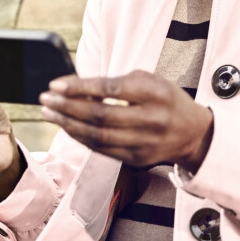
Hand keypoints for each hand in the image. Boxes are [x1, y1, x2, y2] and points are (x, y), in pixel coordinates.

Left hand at [39, 70, 213, 170]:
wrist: (193, 133)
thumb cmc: (165, 99)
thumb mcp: (148, 80)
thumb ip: (115, 83)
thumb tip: (73, 87)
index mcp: (156, 93)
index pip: (111, 90)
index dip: (80, 88)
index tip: (55, 85)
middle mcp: (152, 120)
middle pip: (101, 116)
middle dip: (67, 107)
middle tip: (46, 99)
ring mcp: (145, 143)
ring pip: (98, 136)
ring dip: (68, 124)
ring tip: (49, 113)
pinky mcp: (137, 160)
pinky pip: (101, 149)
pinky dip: (80, 137)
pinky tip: (66, 126)